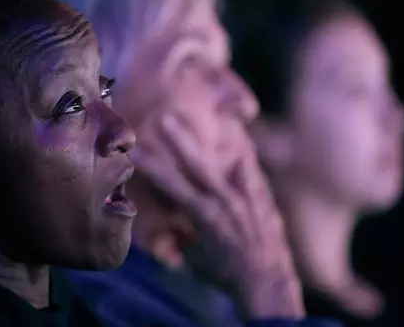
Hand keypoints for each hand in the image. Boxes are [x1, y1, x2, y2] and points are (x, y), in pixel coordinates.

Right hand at [131, 110, 303, 318]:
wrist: (266, 284)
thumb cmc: (224, 275)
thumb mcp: (194, 258)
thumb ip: (181, 238)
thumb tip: (169, 230)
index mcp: (203, 214)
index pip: (172, 184)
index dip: (153, 167)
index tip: (137, 150)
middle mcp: (224, 201)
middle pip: (197, 164)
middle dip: (179, 141)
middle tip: (165, 118)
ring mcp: (245, 199)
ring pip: (223, 165)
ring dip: (211, 147)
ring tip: (199, 127)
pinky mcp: (261, 203)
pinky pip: (252, 178)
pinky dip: (246, 165)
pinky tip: (244, 152)